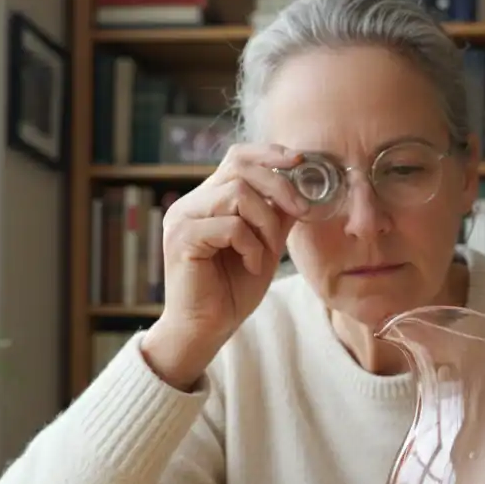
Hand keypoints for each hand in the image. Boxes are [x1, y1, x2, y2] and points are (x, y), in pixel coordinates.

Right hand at [143, 143, 308, 385]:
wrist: (207, 329)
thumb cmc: (232, 290)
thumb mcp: (264, 245)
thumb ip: (277, 216)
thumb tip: (302, 187)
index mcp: (207, 200)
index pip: (236, 157)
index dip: (269, 153)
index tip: (300, 161)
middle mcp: (190, 203)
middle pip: (239, 167)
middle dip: (278, 185)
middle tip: (301, 209)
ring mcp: (182, 218)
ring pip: (237, 193)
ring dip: (265, 223)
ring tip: (267, 252)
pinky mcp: (182, 238)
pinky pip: (230, 225)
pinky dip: (251, 246)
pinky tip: (252, 266)